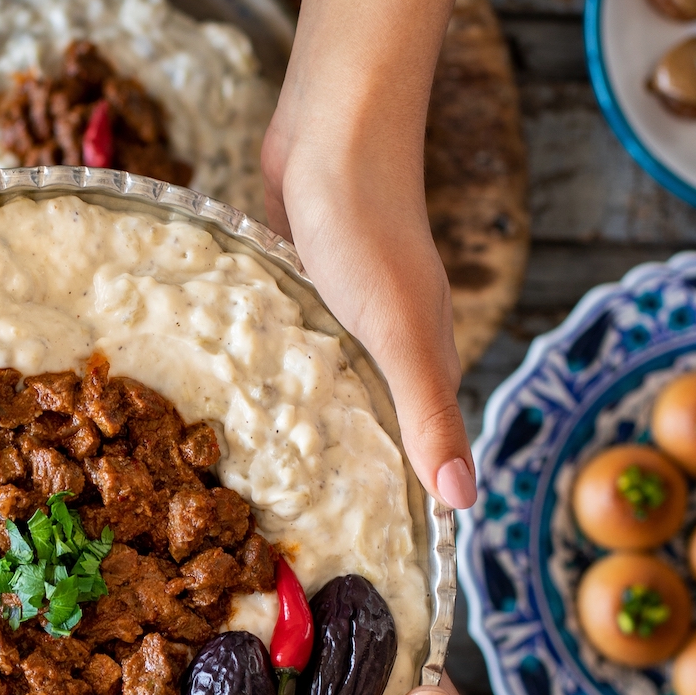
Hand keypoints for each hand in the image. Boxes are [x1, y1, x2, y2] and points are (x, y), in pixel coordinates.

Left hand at [261, 0, 478, 509]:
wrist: (330, 126)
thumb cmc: (366, 228)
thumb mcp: (398, 333)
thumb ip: (430, 414)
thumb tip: (466, 503)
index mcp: (422, 360)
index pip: (420, 453)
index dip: (401, 508)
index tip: (369, 569)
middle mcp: (385, 342)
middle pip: (367, 426)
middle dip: (340, 480)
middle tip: (296, 549)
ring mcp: (340, 313)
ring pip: (321, 389)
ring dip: (296, 431)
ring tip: (252, 499)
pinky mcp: (295, 284)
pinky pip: (283, 348)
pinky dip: (264, 379)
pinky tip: (229, 410)